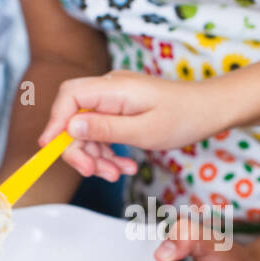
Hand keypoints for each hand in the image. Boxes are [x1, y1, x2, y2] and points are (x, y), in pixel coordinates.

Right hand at [38, 71, 224, 179]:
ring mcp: (114, 99)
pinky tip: (123, 167)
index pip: (70, 96)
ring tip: (117, 173)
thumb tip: (70, 127)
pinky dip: (109, 152)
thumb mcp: (144, 130)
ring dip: (97, 156)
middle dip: (80, 149)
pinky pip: (103, 131)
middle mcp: (110, 89)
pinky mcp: (121, 110)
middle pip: (74, 116)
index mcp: (114, 87)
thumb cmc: (183, 118)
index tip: (49, 147)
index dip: (55, 121)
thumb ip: (106, 128)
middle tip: (94, 173)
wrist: (209, 110)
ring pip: (88, 129)